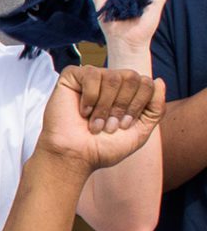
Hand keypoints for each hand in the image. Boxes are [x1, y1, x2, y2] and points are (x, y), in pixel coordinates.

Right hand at [38, 65, 164, 172]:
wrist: (76, 156)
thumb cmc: (104, 147)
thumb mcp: (140, 131)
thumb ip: (156, 108)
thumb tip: (159, 80)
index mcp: (126, 92)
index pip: (146, 83)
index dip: (137, 105)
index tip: (123, 125)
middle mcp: (110, 82)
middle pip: (132, 76)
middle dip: (122, 105)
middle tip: (109, 125)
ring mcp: (91, 78)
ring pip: (112, 76)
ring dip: (104, 106)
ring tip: (94, 123)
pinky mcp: (71, 77)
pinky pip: (91, 74)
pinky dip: (89, 97)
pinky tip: (82, 111)